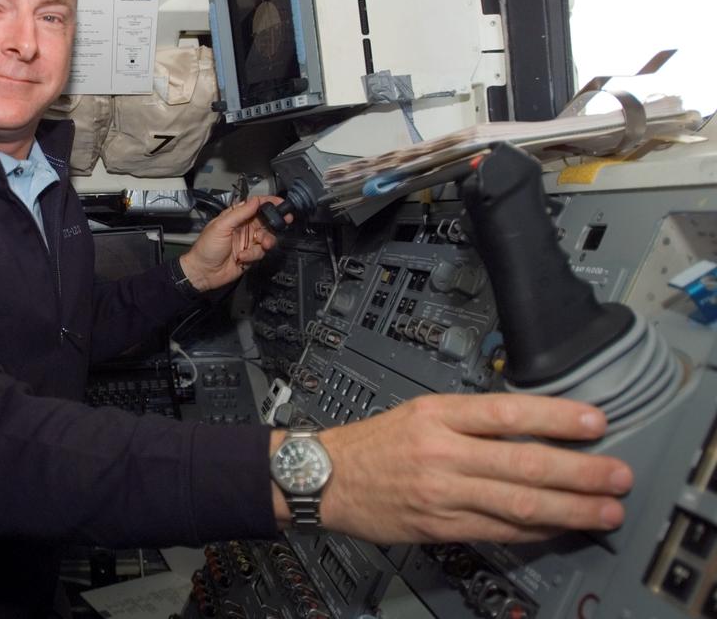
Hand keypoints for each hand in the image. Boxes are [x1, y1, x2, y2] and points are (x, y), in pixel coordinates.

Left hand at [180, 196, 281, 291]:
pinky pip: (261, 252)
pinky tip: (242, 257)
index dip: (269, 202)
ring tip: (260, 245)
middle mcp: (244, 228)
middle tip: (285, 221)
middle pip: (266, 221)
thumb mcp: (221, 226)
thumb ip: (239, 213)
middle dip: (276, 221)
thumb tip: (255, 201)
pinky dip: (253, 255)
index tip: (281, 203)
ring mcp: (248, 242)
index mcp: (235, 217)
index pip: (255, 205)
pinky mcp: (251, 255)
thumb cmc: (206, 248)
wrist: (204, 272)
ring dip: (266, 241)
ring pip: (267, 237)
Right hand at [312, 394, 633, 543]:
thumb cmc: (373, 443)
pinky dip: (536, 531)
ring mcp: (442, 493)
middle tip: (618, 475)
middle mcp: (442, 452)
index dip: (558, 417)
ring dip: (571, 508)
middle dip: (581, 471)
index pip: (508, 412)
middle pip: (524, 462)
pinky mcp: (440, 526)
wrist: (324, 478)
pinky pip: (499, 531)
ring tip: (606, 510)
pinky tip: (562, 528)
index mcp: (438, 414)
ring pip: (519, 502)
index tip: (597, 422)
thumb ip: (470, 419)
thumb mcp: (420, 411)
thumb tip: (533, 425)